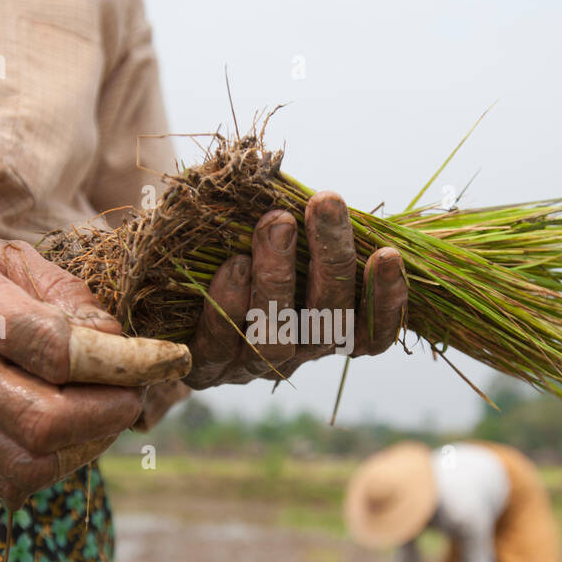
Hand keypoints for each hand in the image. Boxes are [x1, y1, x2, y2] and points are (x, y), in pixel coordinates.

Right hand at [0, 230, 189, 506]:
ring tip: (107, 408)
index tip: (166, 357)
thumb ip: (71, 297)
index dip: (123, 361)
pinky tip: (76, 429)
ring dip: (90, 443)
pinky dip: (61, 462)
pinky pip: (14, 478)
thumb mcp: (13, 256)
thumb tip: (121, 348)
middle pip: (44, 421)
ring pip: (31, 463)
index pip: (54, 349)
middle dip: (111, 411)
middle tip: (137, 389)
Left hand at [182, 191, 406, 388]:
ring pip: (275, 335)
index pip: (372, 333)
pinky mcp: (206, 367)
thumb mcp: (286, 245)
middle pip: (328, 321)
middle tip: (326, 201)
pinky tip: (234, 263)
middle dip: (332, 256)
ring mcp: (252, 365)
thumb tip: (334, 194)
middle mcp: (298, 353)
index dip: (387, 302)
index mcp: (328, 330)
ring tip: (276, 220)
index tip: (389, 254)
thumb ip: (311, 229)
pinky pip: (220, 343)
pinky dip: (229, 303)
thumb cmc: (245, 257)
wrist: (173, 296)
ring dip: (279, 275)